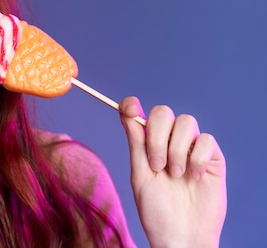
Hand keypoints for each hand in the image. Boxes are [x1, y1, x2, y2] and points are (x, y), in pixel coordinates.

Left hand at [119, 97, 226, 247]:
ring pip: (186, 122)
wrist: (181, 236)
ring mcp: (191, 149)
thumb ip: (136, 143)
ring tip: (174, 174)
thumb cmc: (156, 210)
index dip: (132, 106)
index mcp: (147, 145)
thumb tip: (127, 112)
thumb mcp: (140, 176)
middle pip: (163, 113)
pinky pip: (207, 140)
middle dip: (157, 136)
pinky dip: (197, 158)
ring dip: (176, 149)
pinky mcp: (213, 159)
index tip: (129, 108)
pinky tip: (194, 177)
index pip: (139, 115)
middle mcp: (168, 142)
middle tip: (156, 165)